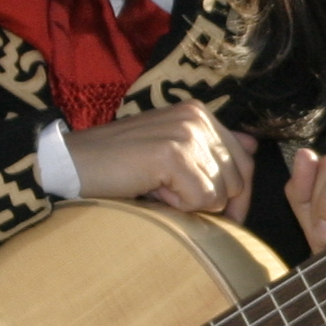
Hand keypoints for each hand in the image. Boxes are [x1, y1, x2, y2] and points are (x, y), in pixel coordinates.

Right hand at [66, 100, 255, 219]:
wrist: (71, 164)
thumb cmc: (119, 166)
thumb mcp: (170, 152)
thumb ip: (211, 149)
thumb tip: (254, 146)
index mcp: (199, 113)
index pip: (246, 161)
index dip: (236, 195)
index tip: (216, 212)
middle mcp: (197, 117)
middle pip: (238, 180)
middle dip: (210, 202)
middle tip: (168, 192)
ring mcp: (186, 133)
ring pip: (220, 193)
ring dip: (188, 203)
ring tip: (156, 188)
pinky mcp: (173, 153)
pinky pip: (201, 200)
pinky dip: (176, 206)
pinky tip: (151, 191)